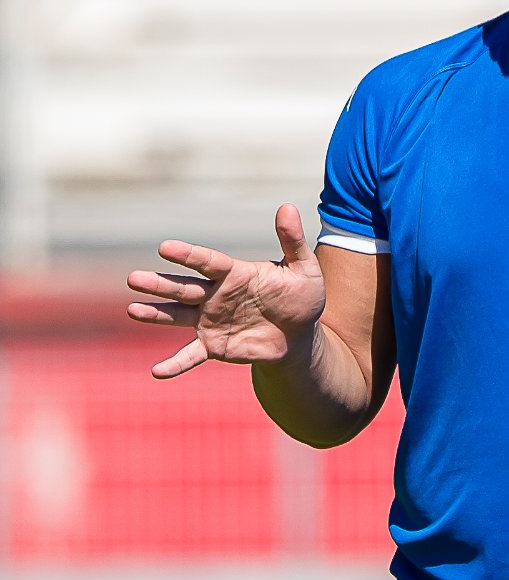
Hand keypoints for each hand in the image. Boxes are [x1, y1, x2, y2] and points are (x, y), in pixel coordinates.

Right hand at [126, 204, 325, 378]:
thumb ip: (292, 242)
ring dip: (155, 313)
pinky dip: (175, 364)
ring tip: (133, 310)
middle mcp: (214, 295)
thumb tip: (287, 207)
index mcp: (233, 273)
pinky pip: (190, 355)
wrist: (299, 336)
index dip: (187, 255)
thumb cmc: (301, 298)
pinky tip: (157, 372)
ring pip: (177, 315)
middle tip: (133, 278)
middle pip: (183, 288)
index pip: (206, 262)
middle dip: (158, 284)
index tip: (165, 248)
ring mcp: (209, 320)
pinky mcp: (213, 345)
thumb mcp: (303, 270)